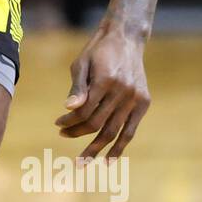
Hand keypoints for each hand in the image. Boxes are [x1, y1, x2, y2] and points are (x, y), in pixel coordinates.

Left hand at [55, 23, 149, 160]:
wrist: (126, 39)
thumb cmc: (98, 51)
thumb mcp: (81, 63)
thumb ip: (77, 87)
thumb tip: (68, 109)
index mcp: (106, 80)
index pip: (84, 111)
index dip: (69, 121)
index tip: (57, 124)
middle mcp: (123, 92)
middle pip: (97, 123)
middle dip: (78, 133)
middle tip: (63, 136)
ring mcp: (135, 98)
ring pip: (113, 131)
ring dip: (96, 148)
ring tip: (82, 162)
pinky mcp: (143, 102)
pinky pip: (130, 130)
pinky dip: (120, 147)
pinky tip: (108, 162)